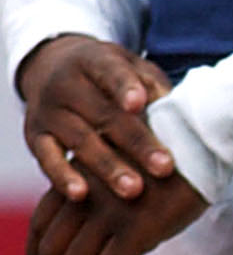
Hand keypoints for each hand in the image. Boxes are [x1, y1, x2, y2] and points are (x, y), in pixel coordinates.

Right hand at [18, 36, 175, 206]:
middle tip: (164, 167)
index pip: (110, 72)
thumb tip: (176, 111)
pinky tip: (81, 194)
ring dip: (107, 166)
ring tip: (133, 190)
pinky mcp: (34, 136)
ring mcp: (48, 110)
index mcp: (94, 60)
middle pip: (103, 115)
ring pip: (79, 140)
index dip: (124, 87)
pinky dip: (62, 177)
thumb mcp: (129, 66)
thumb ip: (151, 84)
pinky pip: (47, 159)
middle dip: (136, 143)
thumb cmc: (108, 73)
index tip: (139, 104)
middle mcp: (65, 83)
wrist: (50, 66)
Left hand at [27, 168, 206, 254]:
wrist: (201, 141)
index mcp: (75, 180)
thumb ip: (97, 194)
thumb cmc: (166, 157)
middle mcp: (83, 197)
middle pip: (49, 254)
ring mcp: (107, 214)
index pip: (37, 229)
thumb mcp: (120, 170)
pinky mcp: (135, 230)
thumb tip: (91, 231)